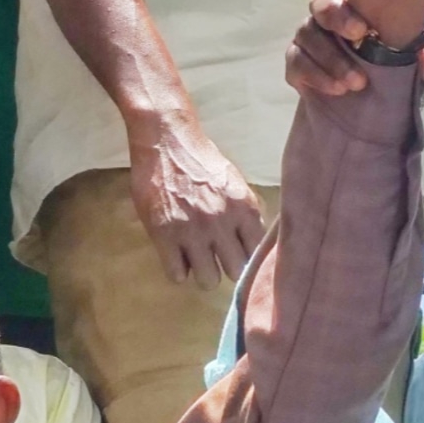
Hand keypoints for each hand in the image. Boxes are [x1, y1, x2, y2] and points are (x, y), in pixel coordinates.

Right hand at [127, 116, 265, 287]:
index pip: (258, 254)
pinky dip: (178, 269)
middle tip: (217, 257)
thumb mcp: (236, 184)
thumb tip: (256, 244)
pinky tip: (177, 255)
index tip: (239, 255)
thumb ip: (246, 214)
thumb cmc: (203, 161)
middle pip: (236, 272)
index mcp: (245, 209)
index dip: (248, 258)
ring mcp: (193, 231)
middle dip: (227, 267)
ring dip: (203, 272)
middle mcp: (222, 223)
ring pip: (208, 280)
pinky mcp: (165, 235)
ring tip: (196, 258)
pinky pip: (178, 275)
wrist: (166, 142)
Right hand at [285, 0, 423, 100]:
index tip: (362, 29)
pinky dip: (314, 75)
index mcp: (358, 12)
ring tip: (352, 84)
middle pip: (318, 7)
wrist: (379, 110)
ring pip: (305, 37)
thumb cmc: (403, 76)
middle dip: (333, 23)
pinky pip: (296, 64)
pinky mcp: (300, 70)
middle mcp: (329, 22)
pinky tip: (335, 90)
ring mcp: (311, 44)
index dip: (342, 8)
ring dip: (328, 60)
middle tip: (356, 44)